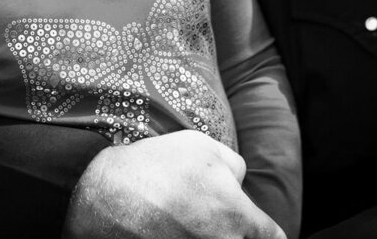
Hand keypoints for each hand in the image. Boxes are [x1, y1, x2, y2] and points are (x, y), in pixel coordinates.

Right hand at [63, 130, 286, 238]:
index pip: (272, 236)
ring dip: (208, 235)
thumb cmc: (155, 166)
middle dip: (234, 231)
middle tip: (207, 216)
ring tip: (185, 220)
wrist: (104, 196)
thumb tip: (239, 185)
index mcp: (237, 215)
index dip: (266, 231)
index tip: (257, 227)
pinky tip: (170, 230)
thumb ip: (234, 165)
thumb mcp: (202, 145)